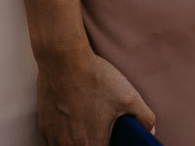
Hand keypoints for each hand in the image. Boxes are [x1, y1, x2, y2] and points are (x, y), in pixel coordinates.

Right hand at [36, 50, 153, 145]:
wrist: (63, 58)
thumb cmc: (94, 76)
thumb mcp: (128, 96)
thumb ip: (145, 118)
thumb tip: (150, 131)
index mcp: (93, 143)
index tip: (114, 142)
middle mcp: (71, 145)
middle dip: (94, 145)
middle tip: (102, 137)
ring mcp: (55, 136)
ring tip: (85, 138)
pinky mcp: (44, 126)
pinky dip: (59, 144)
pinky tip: (67, 139)